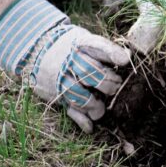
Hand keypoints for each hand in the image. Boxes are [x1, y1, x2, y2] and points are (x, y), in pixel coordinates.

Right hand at [0, 0, 129, 132]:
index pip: (97, 46)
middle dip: (106, 82)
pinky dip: (80, 119)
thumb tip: (128, 57)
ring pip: (77, 92)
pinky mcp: (55, 93)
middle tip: (115, 87)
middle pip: (89, 72)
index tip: (124, 61)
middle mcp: (69, 61)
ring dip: (93, 104)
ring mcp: (60, 78)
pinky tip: (90, 127)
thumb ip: (105, 50)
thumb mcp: (85, 40)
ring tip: (102, 109)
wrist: (37, 49)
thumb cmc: (72, 47)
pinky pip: (68, 108)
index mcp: (80, 44)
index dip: (112, 53)